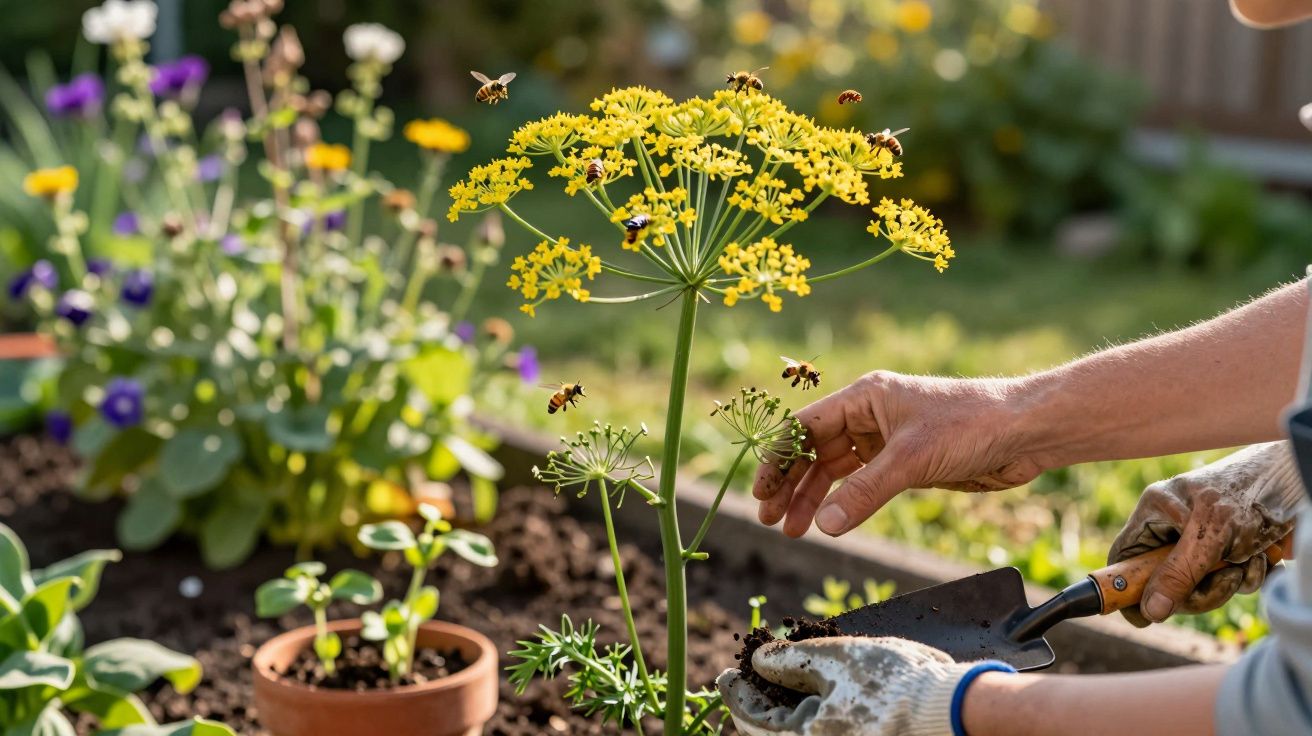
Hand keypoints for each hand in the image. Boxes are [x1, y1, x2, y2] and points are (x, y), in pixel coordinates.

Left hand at [716, 636, 990, 735]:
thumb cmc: (897, 683)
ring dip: (782, 709)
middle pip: (771, 733)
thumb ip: (791, 659)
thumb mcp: (838, 657)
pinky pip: (821, 733)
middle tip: (746, 678)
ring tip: (777, 681)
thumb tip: (757, 659)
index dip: (734, 692)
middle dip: (756, 704)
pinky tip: (812, 693)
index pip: (752, 720)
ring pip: (796, 733)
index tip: (724, 673)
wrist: (955, 710)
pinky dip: (809, 716)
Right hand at [753, 371, 1047, 536]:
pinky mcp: (904, 463)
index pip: (804, 427)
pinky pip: (861, 484)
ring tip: (791, 530)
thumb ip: (864, 493)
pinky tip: (827, 523)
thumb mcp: (911, 460)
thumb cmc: (971, 425)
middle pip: (813, 451)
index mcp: (864, 396)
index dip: (778, 459)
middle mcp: (869, 415)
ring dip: (811, 498)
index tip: (761, 492)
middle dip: (790, 484)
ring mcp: (885, 440)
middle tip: (769, 518)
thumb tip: (823, 526)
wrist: (1025, 432)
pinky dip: (842, 503)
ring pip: (834, 471)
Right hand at [1109, 441, 1303, 625]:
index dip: (1127, 588)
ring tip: (1249, 560)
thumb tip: (1150, 611)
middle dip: (1197, 589)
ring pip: (1198, 587)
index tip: (1144, 616)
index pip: (1124, 557)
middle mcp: (1173, 528)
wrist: (1298, 478)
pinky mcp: (1228, 552)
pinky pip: (1226, 583)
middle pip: (1163, 582)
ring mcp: (1200, 542)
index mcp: (1155, 513)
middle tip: (1222, 581)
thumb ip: (1178, 572)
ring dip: (1228, 583)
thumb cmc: (1250, 492)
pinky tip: (1261, 559)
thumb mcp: (1210, 534)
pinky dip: (1248, 577)